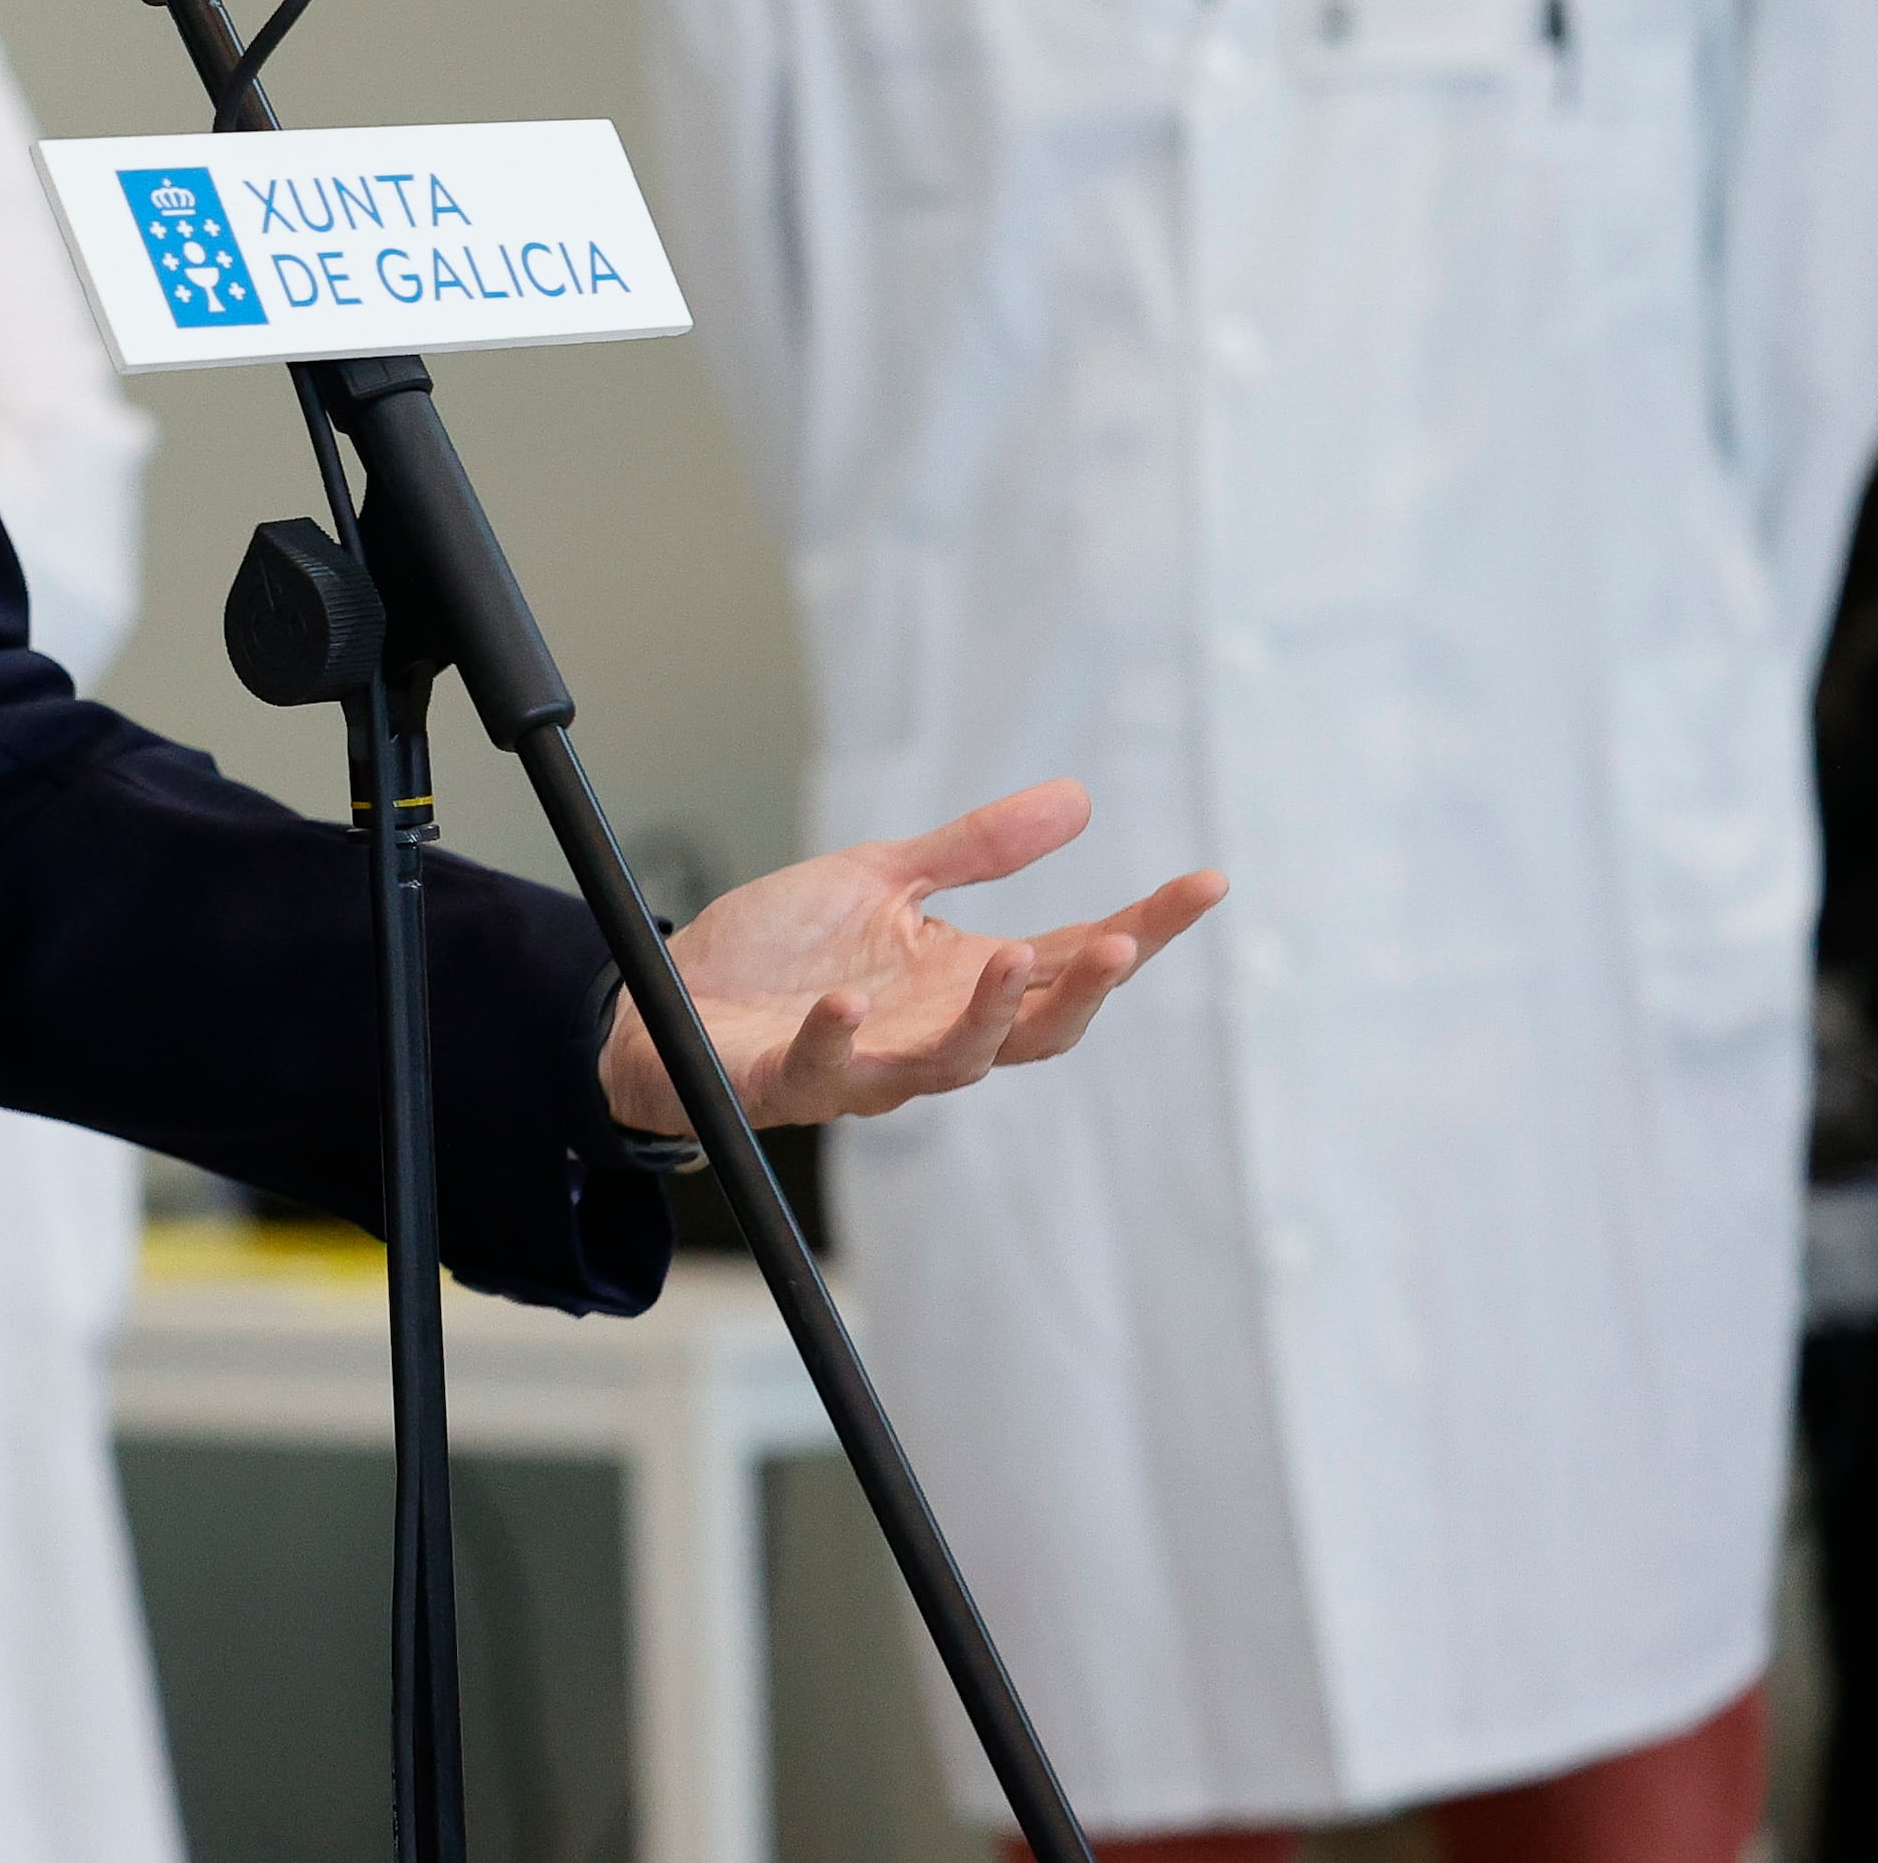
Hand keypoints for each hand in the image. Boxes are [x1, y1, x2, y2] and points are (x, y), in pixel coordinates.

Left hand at [597, 780, 1222, 1140]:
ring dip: (987, 1015)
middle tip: (1125, 942)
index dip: (1146, 927)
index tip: (1208, 882)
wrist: (669, 1002)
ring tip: (1013, 955)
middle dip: (1087, 990)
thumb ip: (974, 852)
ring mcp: (868, 1065)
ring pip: (951, 1063)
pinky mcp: (793, 1078)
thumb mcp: (881, 880)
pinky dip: (840, 1038)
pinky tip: (848, 1002)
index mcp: (964, 981)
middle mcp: (933, 1033)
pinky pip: (826, 1070)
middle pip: (1038, 1029)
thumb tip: (1080, 799)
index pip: (1075, 957)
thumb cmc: (784, 953)